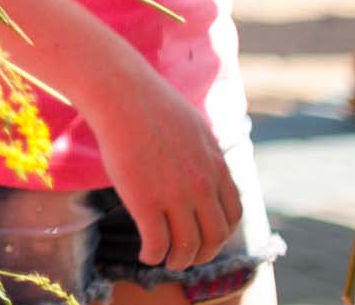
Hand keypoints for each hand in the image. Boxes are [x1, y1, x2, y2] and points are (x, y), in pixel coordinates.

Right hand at [80, 50, 240, 269]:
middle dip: (203, 253)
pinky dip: (154, 256)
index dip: (221, 232)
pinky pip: (157, 243)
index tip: (207, 236)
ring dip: (179, 261)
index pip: (233, 215)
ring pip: (187, 246)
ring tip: (166, 261)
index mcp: (216, 167)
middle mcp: (202, 186)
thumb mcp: (194, 127)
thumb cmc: (149, 102)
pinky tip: (146, 255)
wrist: (120, 93)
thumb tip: (206, 167)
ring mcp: (175, 196)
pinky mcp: (146, 202)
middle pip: (214, 236)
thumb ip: (205, 154)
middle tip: (187, 256)